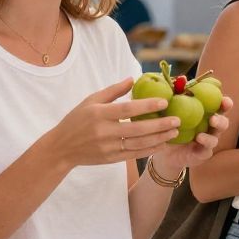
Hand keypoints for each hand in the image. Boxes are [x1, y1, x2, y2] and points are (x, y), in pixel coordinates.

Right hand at [49, 79, 179, 169]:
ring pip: (138, 144)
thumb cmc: (77, 120)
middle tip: (177, 120)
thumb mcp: (90, 100)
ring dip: (158, 138)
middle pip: (137, 129)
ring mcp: (107, 147)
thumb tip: (132, 79)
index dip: (147, 105)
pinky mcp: (110, 159)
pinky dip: (149, 150)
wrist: (61, 148)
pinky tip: (161, 144)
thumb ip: (112, 90)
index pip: (127, 109)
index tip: (164, 102)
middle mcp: (104, 131)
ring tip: (174, 132)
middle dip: (159, 125)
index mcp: (99, 114)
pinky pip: (133, 154)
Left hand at [149, 96, 231, 177]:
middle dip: (221, 120)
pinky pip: (207, 150)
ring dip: (210, 136)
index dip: (226, 104)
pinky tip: (198, 140)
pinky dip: (204, 144)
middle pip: (223, 123)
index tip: (225, 101)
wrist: (165, 152)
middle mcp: (210, 128)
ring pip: (216, 138)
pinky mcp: (202, 153)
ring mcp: (208, 142)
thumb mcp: (173, 110)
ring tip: (201, 134)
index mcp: (207, 115)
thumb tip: (180, 79)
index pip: (220, 108)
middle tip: (213, 118)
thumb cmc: (172, 126)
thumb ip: (178, 95)